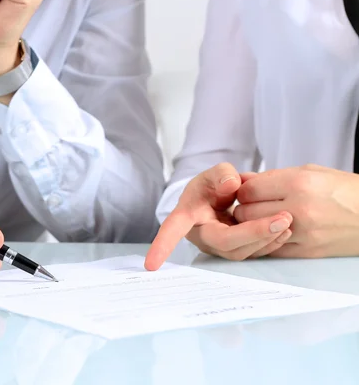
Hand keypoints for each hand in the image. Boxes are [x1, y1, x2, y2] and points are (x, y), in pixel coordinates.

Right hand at [145, 163, 292, 269]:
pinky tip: (285, 230)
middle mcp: (202, 236)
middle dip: (255, 233)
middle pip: (225, 243)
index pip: (172, 231)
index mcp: (187, 216)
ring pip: (241, 252)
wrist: (220, 198)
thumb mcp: (213, 173)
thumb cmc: (211, 187)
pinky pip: (252, 253)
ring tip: (288, 220)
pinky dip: (270, 243)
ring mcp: (218, 247)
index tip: (150, 265)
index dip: (162, 246)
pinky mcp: (235, 250)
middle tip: (283, 218)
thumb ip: (221, 174)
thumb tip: (233, 186)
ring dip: (267, 239)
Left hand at [234, 164, 358, 257]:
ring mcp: (304, 233)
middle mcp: (300, 208)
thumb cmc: (344, 189)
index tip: (248, 191)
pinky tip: (273, 233)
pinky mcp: (308, 251)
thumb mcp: (310, 172)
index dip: (243, 191)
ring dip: (252, 226)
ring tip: (263, 218)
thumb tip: (240, 179)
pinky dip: (266, 241)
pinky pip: (271, 249)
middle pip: (246, 213)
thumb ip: (272, 177)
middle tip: (252, 206)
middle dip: (244, 209)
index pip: (249, 190)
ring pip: (256, 232)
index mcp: (300, 183)